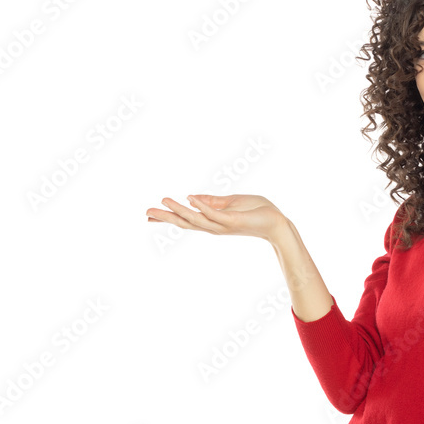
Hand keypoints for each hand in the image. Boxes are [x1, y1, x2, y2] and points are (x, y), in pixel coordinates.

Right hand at [146, 194, 287, 243]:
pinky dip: (201, 206)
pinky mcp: (232, 221)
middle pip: (185, 222)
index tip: (149, 215)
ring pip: (196, 219)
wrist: (276, 222)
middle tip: (146, 213)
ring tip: (163, 201)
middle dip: (166, 217)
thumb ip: (211, 201)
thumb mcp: (230, 202)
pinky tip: (190, 198)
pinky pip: (214, 213)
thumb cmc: (256, 211)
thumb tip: (192, 197)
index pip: (186, 219)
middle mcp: (214, 226)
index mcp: (212, 221)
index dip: (168, 217)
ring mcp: (222, 225)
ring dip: (179, 210)